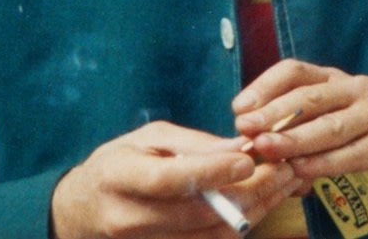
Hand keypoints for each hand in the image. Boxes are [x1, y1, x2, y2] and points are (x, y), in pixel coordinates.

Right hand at [50, 121, 302, 238]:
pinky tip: (263, 203)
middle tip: (283, 168)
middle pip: (200, 213)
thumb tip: (240, 147)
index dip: (213, 172)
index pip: (171, 179)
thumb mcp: (147, 138)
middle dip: (250, 192)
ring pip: (212, 235)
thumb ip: (193, 144)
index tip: (250, 158)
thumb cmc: (118, 164)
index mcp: (121, 175)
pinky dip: (241, 225)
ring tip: (283, 184)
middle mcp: (131, 216)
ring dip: (255, 211)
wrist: (83, 211)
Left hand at [231, 59, 367, 215]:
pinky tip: (302, 170)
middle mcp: (359, 88)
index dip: (264, 87)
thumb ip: (301, 138)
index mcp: (338, 81)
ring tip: (267, 149)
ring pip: (330, 124)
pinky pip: (355, 152)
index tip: (239, 109)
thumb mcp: (335, 136)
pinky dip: (325, 162)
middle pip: (309, 96)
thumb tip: (256, 150)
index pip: (296, 71)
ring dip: (294, 138)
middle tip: (246, 130)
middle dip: (273, 113)